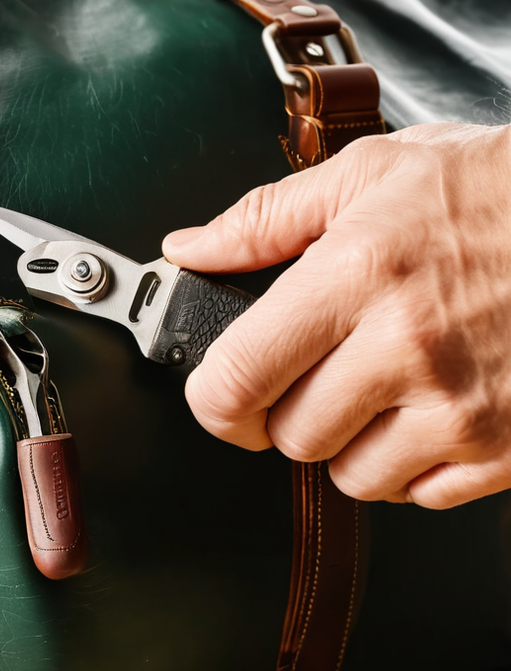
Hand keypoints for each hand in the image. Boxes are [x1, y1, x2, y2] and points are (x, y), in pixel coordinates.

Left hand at [162, 123, 510, 508]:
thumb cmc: (485, 190)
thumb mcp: (366, 174)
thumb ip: (263, 219)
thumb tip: (190, 250)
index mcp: (358, 273)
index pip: (239, 378)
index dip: (211, 398)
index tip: (218, 393)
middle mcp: (408, 348)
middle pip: (291, 437)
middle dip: (286, 410)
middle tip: (315, 368)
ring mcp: (461, 407)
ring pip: (351, 478)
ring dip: (348, 441)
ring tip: (378, 384)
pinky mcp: (504, 449)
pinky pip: (420, 496)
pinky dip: (410, 464)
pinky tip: (425, 407)